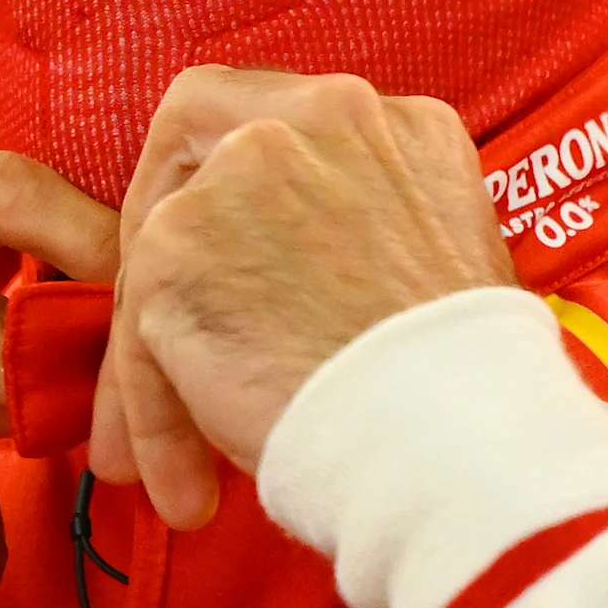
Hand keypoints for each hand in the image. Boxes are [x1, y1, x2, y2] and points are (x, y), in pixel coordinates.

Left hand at [96, 68, 516, 528]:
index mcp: (391, 124)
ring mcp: (234, 175)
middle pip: (191, 137)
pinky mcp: (173, 245)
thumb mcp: (436, 266)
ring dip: (156, 362)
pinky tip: (187, 487)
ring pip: (157, 256)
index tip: (231, 271)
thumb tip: (270, 296)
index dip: (235, 194)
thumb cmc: (467, 389)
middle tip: (156, 326)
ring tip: (178, 462)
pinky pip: (139, 335)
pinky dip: (153, 417)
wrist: (458, 436)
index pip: (277, 125)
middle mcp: (312, 121)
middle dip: (160, 234)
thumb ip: (352, 239)